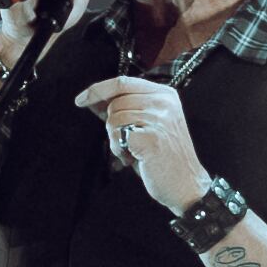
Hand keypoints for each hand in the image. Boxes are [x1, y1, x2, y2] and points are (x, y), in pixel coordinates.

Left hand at [68, 75, 206, 211]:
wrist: (186, 184)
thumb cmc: (163, 157)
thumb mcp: (147, 124)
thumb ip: (124, 108)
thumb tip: (92, 98)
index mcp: (164, 94)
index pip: (122, 82)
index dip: (97, 90)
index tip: (81, 100)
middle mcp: (164, 102)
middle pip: (115, 102)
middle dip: (112, 125)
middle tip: (128, 142)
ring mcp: (159, 119)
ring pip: (113, 119)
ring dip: (116, 140)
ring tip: (134, 151)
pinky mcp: (151, 137)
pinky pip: (117, 136)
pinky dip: (119, 150)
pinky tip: (134, 158)